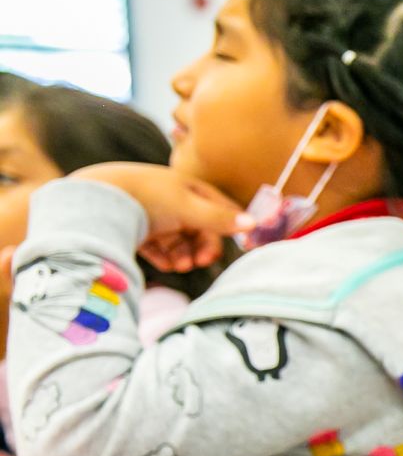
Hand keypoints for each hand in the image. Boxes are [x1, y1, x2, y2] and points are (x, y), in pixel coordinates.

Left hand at [75, 163, 252, 273]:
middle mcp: (175, 202)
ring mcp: (156, 217)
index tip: (234, 246)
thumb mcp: (187, 208)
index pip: (221, 209)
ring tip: (179, 266)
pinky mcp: (138, 231)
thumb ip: (219, 219)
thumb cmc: (147, 196)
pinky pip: (159, 249)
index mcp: (191, 189)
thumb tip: (254, 223)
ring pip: (180, 242)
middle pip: (200, 230)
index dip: (231, 227)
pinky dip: (165, 258)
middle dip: (203, 247)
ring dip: (184, 255)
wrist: (95, 199)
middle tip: (200, 262)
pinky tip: (165, 265)